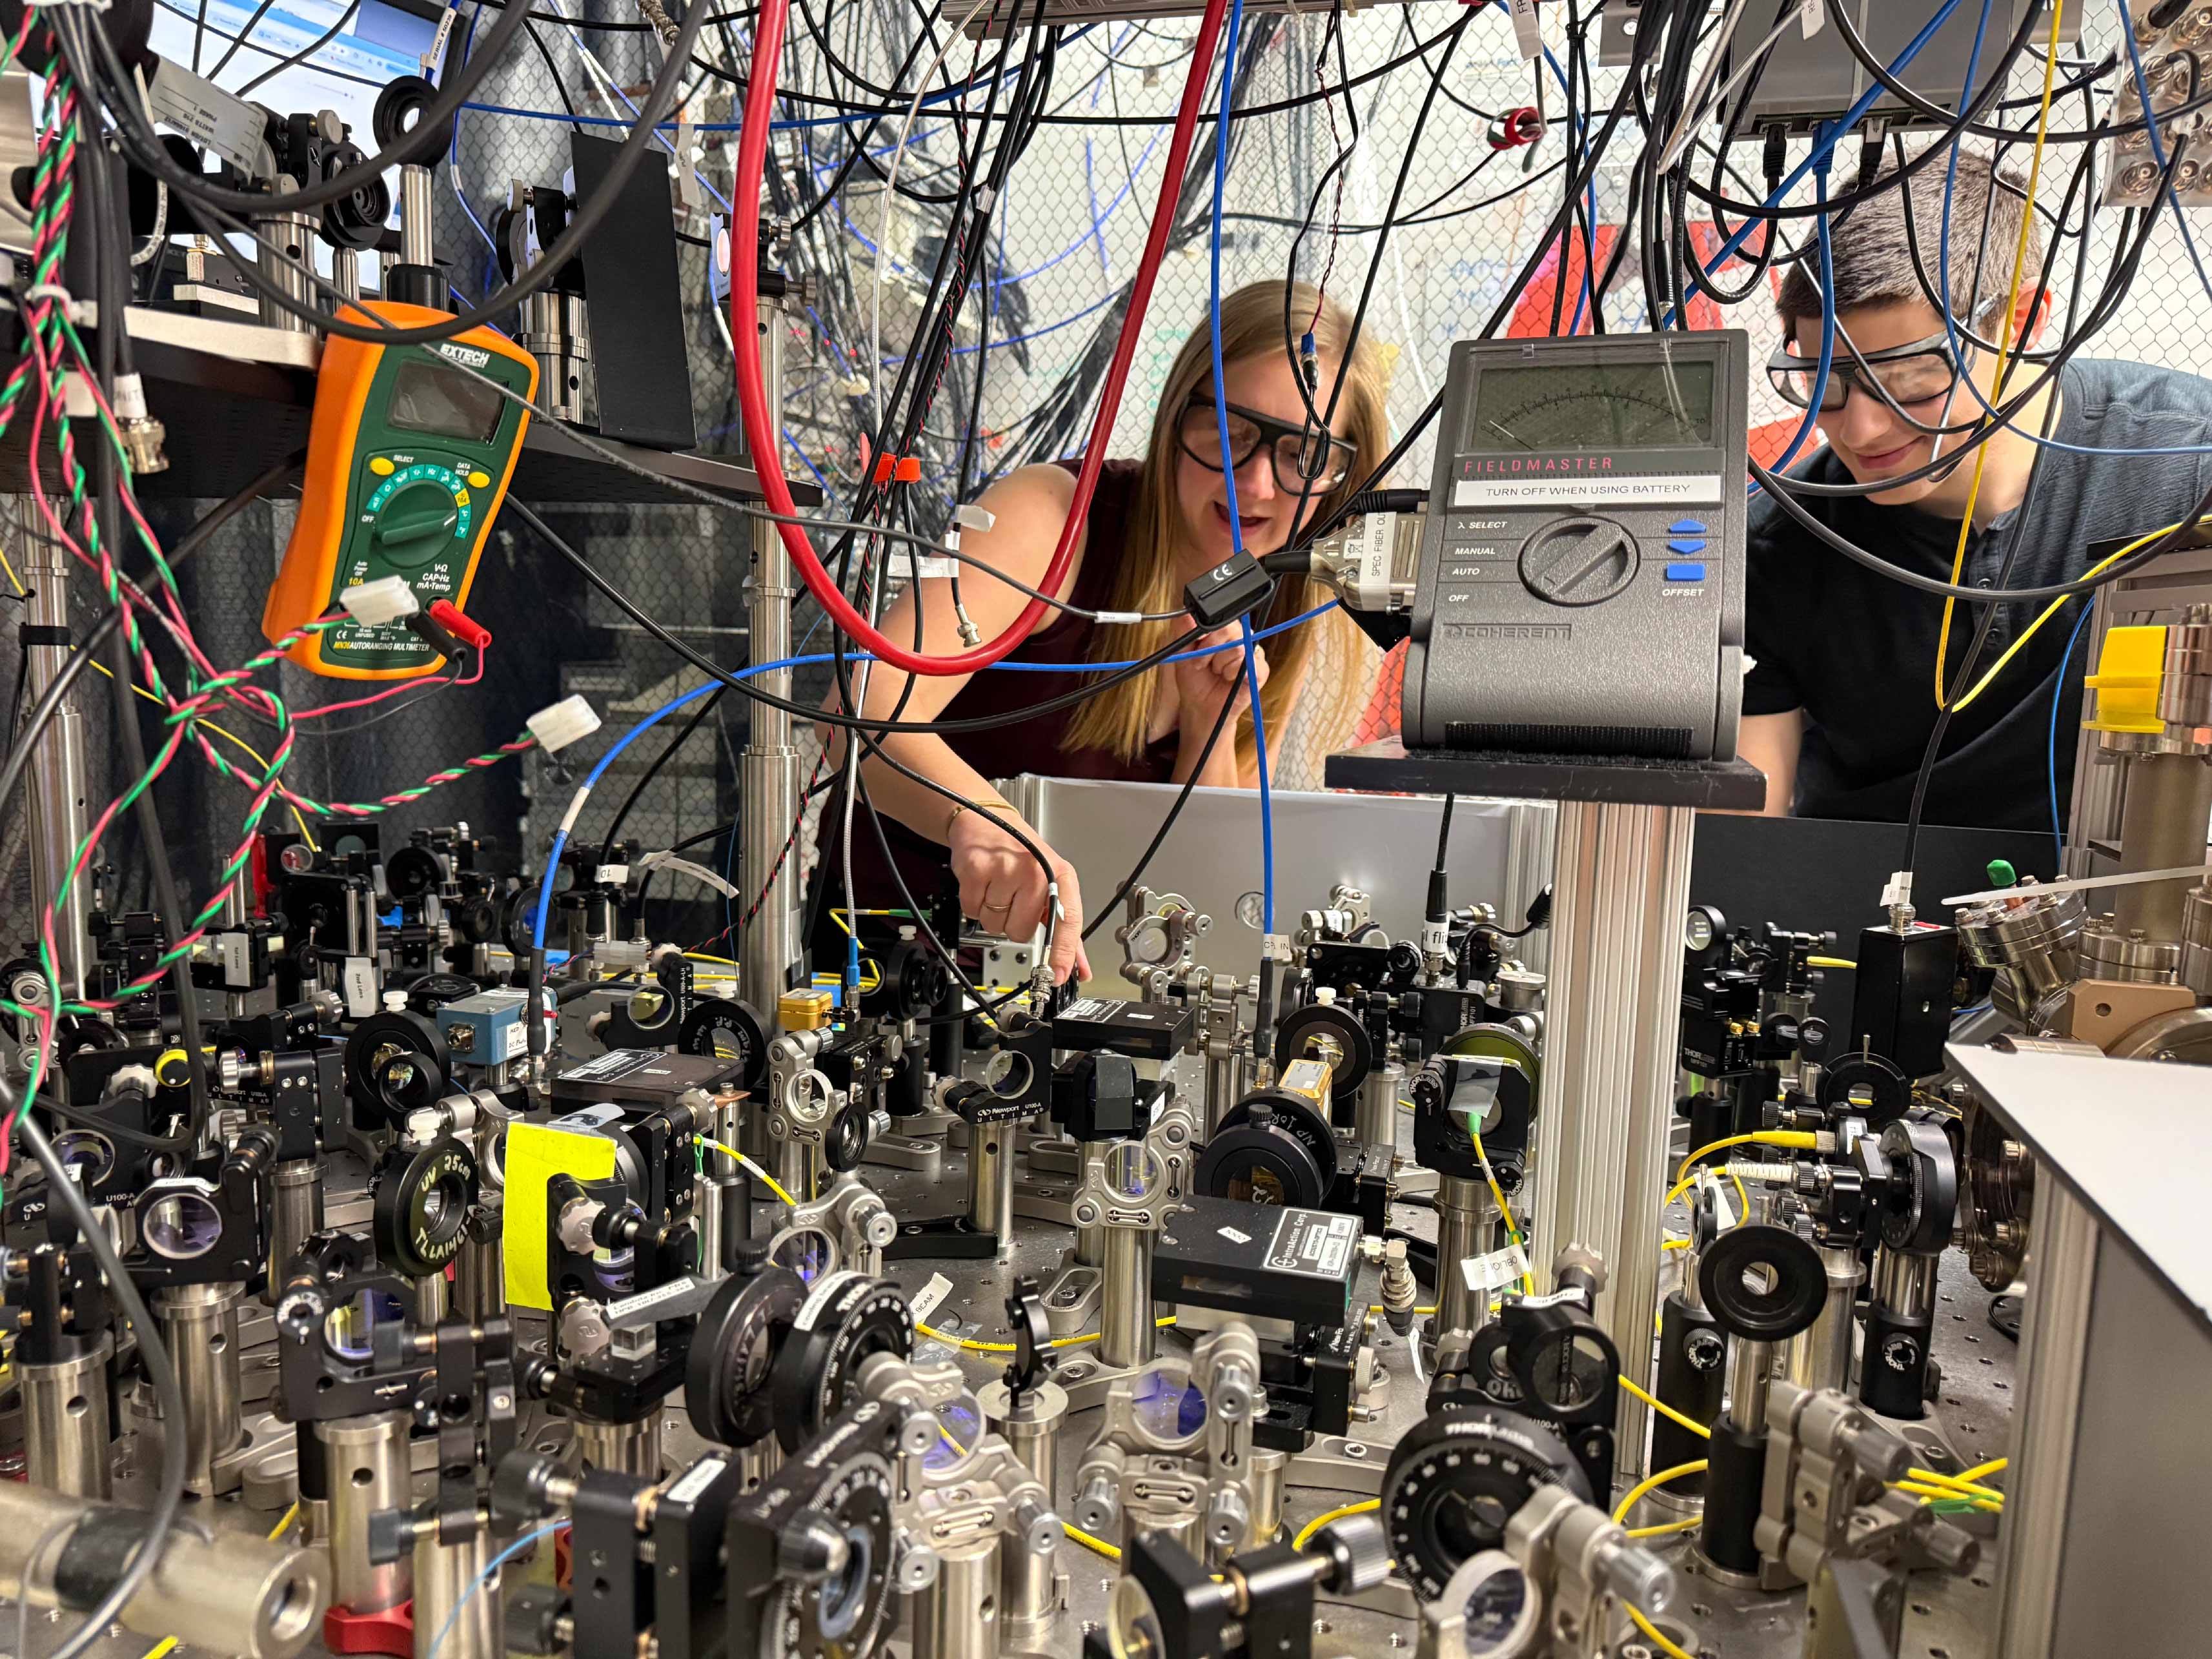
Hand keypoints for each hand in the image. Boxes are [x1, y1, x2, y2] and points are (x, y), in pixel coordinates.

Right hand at [947, 806, 1090, 985]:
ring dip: (993, 913)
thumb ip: (1066, 929)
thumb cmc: (1021, 854)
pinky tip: (982, 884)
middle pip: (1022, 932)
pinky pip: (973, 911)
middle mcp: (1036, 871)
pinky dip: (974, 904)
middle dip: (1014, 922)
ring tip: (997, 887)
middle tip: (1013, 898)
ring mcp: (1005, 869)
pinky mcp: (976, 870)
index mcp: (1061, 875)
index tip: (1058, 976)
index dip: (1064, 954)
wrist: (986, 821)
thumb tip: (1079, 967)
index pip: (1068, 922)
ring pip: (996, 925)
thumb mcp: (1052, 884)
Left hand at [1173, 626, 1266, 741]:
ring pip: (1238, 648)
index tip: (1197, 652)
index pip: (1222, 620)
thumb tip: (1186, 612)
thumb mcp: (1183, 652)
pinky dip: (1234, 674)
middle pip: (1232, 630)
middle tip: (1205, 665)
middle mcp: (1242, 637)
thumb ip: (1184, 630)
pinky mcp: (1262, 670)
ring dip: (1221, 666)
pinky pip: (1251, 664)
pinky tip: (1230, 680)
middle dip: (1212, 651)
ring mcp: (1253, 653)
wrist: (1201, 706)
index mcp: (1225, 631)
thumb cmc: (1195, 679)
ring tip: (1218, 673)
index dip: (1208, 636)